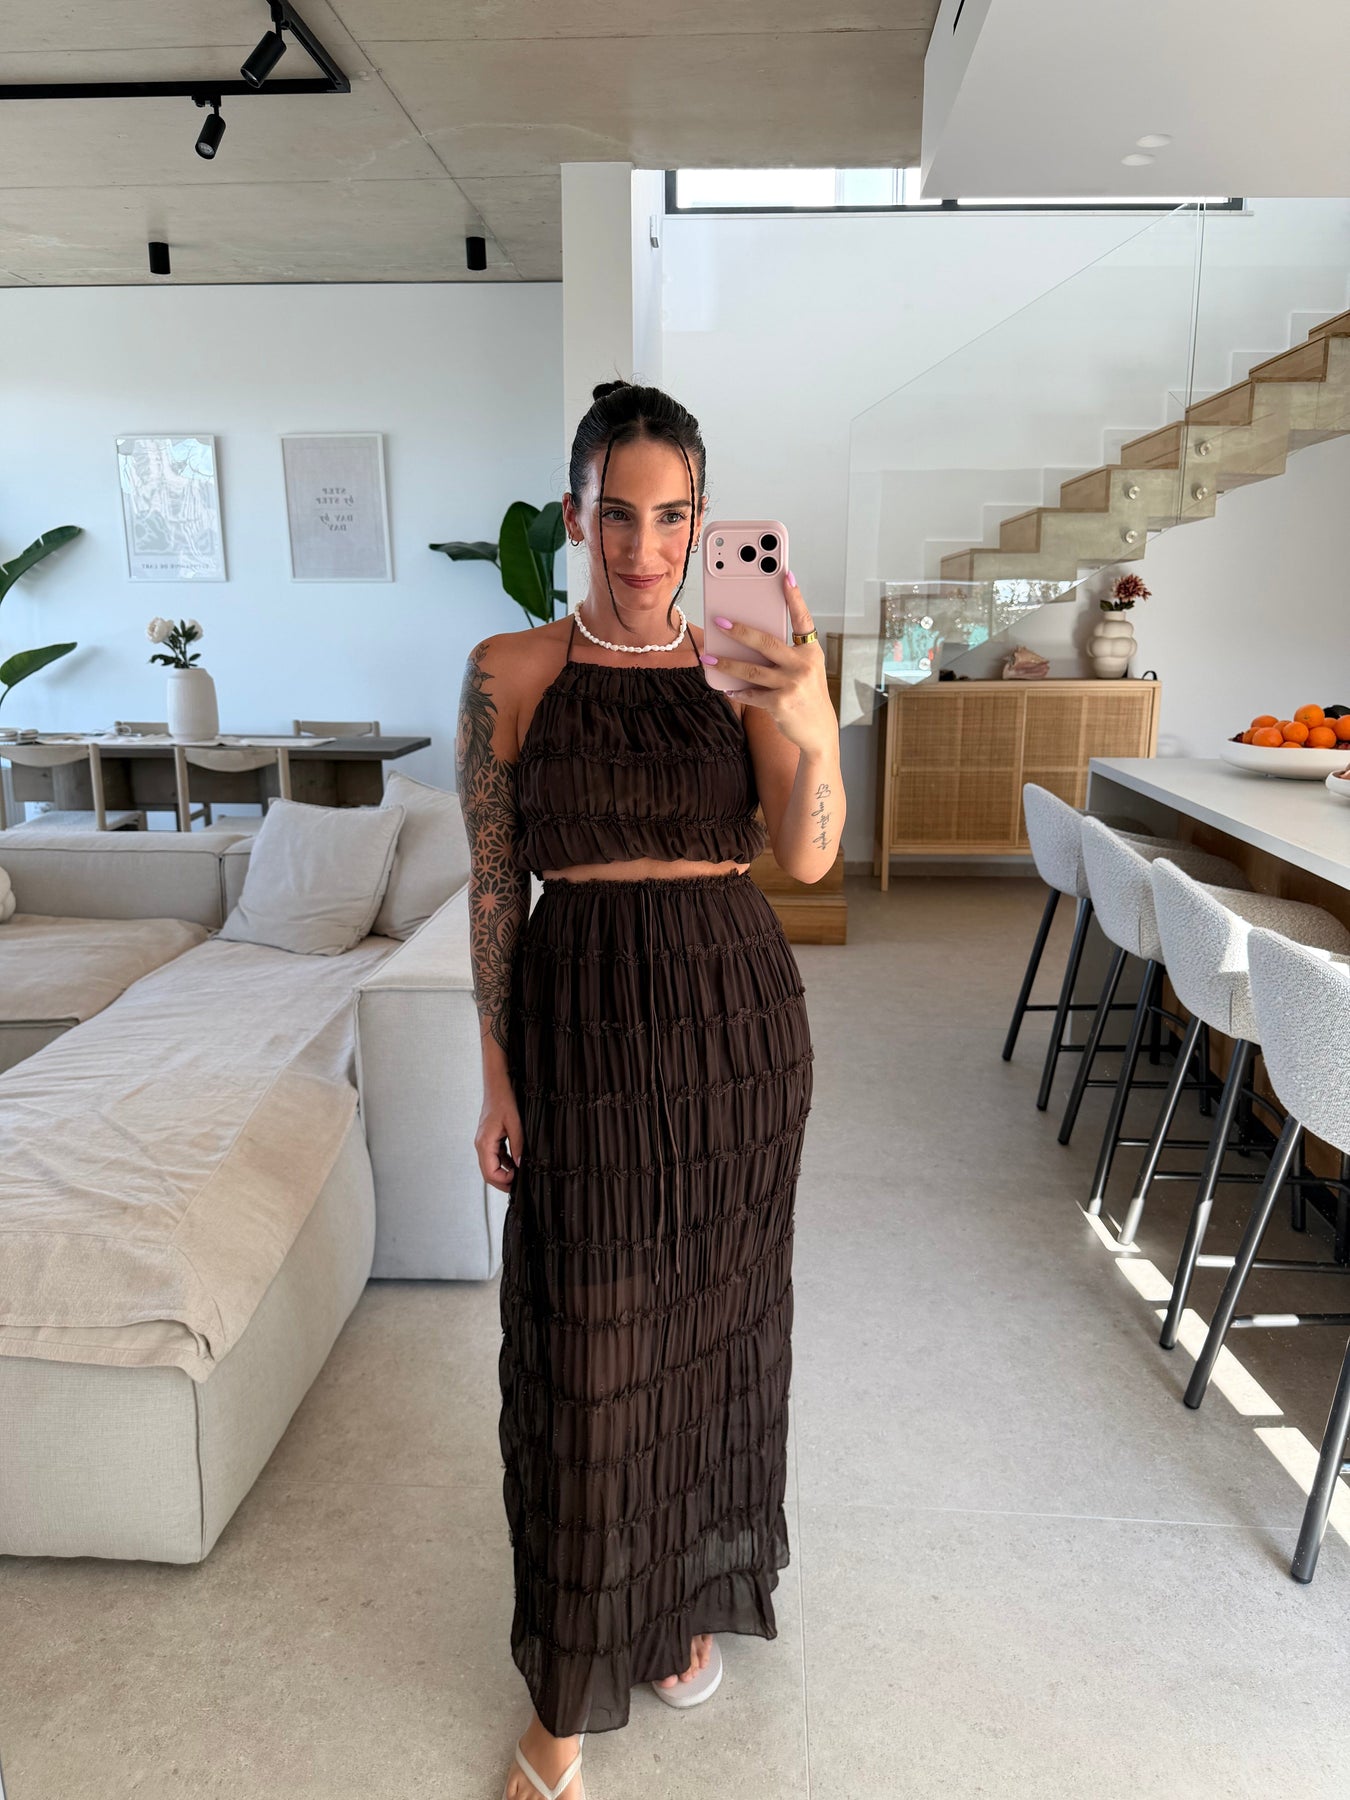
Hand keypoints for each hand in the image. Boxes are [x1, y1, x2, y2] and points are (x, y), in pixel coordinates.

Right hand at [476, 1084, 522, 1191]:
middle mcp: (481, 1145)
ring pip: (491, 1166)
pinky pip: (495, 1157)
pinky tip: (516, 1161)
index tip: (518, 1179)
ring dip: (504, 1173)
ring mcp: (484, 1142)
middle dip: (503, 1181)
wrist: (497, 1086)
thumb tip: (519, 1166)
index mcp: (485, 1143)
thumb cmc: (504, 1101)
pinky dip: (504, 1162)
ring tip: (520, 1174)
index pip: (490, 1173)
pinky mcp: (489, 1139)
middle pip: (488, 1173)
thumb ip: (518, 1146)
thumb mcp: (515, 1124)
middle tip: (519, 1184)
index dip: (504, 1181)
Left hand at [700, 570, 833, 755]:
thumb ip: (785, 655)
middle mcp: (803, 666)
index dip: (795, 597)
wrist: (819, 731)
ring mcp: (792, 685)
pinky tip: (726, 687)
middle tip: (720, 621)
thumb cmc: (808, 695)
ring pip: (751, 669)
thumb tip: (750, 641)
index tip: (786, 576)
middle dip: (740, 630)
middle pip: (766, 642)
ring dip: (727, 663)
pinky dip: (737, 691)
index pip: (804, 620)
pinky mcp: (780, 704)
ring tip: (709, 657)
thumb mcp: (805, 670)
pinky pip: (751, 693)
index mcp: (811, 652)